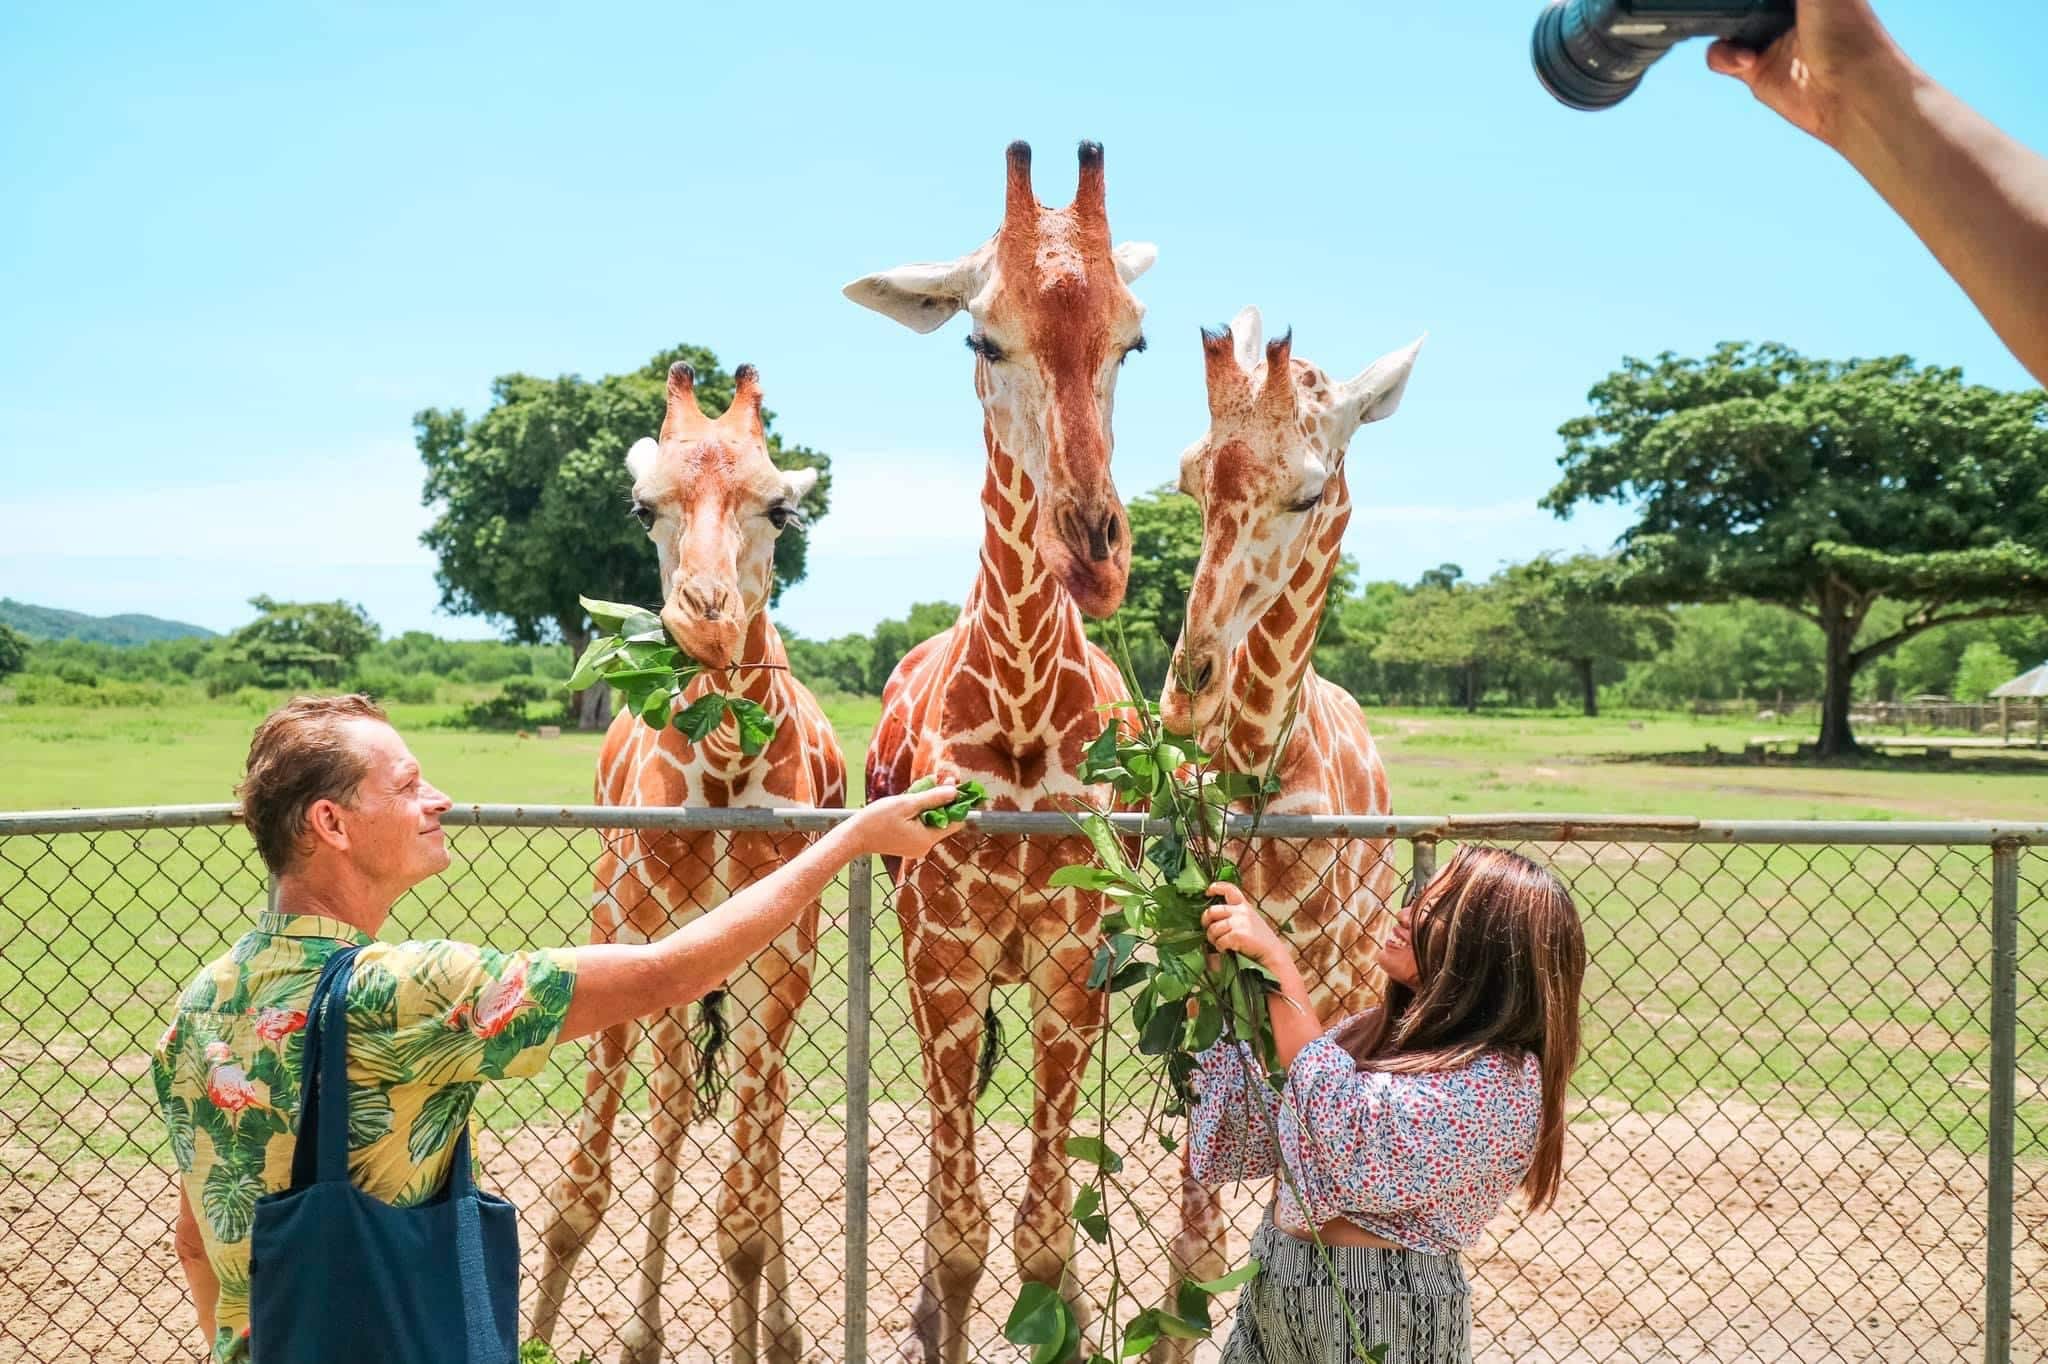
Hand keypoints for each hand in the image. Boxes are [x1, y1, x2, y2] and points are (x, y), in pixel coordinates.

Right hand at [846, 785, 968, 861]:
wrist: (854, 836)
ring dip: (929, 805)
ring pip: (931, 822)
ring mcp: (916, 847)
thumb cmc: (877, 819)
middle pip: (943, 821)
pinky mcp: (908, 844)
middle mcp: (925, 846)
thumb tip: (954, 791)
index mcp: (927, 839)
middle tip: (939, 780)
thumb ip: (933, 798)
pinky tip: (911, 801)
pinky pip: (921, 826)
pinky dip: (919, 813)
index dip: (956, 804)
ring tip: (922, 788)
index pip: (955, 822)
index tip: (954, 786)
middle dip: (941, 801)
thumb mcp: (907, 804)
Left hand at [1201, 882, 1292, 975]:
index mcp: (1244, 906)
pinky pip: (1219, 941)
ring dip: (1212, 938)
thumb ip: (1236, 914)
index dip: (1216, 887)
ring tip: (1219, 943)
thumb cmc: (1259, 940)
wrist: (1272, 953)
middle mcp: (1241, 911)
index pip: (1229, 889)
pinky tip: (1225, 949)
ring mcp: (1240, 922)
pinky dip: (1219, 947)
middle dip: (1205, 921)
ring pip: (1213, 929)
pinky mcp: (1238, 935)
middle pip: (1212, 911)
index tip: (1208, 891)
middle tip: (1208, 929)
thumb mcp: (1250, 920)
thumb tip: (1213, 918)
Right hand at [1707, 0, 1900, 147]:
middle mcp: (1785, 9)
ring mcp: (1767, 38)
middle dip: (1731, 3)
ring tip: (1740, 36)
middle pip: (1743, 0)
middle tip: (1734, 6)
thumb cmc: (1850, 34)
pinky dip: (1723, 56)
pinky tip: (1745, 60)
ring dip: (1722, 26)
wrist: (1851, 91)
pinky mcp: (1753, 70)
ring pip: (1725, 22)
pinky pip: (1720, 56)